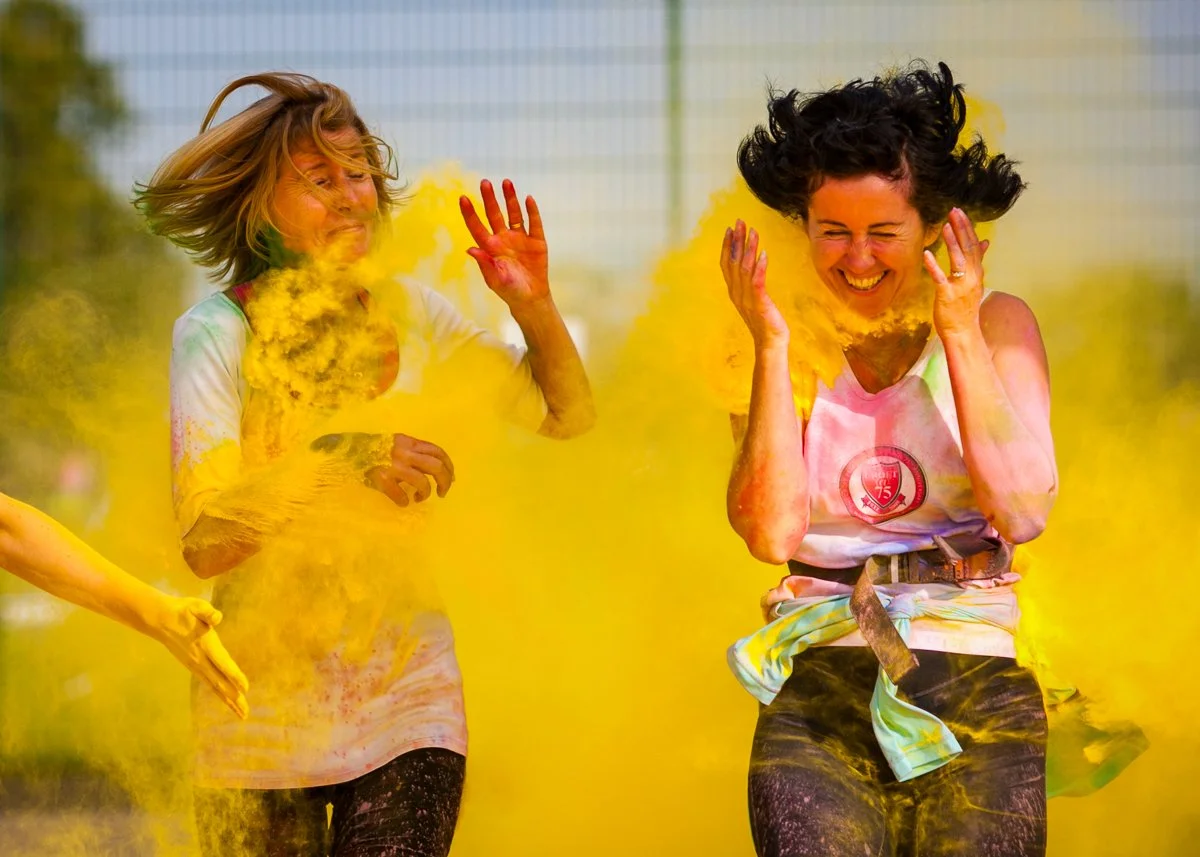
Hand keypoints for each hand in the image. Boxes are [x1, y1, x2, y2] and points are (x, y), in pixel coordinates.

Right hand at [152, 597, 248, 718]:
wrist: (160, 619)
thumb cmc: (182, 611)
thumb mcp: (196, 606)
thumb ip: (207, 612)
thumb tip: (216, 617)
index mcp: (205, 645)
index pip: (222, 663)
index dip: (234, 675)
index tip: (246, 688)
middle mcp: (200, 659)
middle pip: (220, 682)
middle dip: (234, 697)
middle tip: (246, 713)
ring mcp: (196, 665)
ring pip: (215, 686)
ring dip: (228, 700)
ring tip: (241, 713)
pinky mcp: (193, 667)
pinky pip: (209, 683)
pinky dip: (220, 693)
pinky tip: (227, 700)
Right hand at [364, 433, 454, 506]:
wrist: (350, 452)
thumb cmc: (375, 450)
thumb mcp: (397, 444)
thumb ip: (414, 452)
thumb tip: (433, 470)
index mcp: (410, 442)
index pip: (438, 452)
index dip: (448, 466)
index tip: (451, 478)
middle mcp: (405, 452)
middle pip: (436, 467)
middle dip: (445, 482)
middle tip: (443, 493)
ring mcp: (394, 466)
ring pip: (422, 482)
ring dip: (425, 493)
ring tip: (420, 497)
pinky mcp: (383, 479)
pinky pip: (400, 495)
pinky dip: (404, 501)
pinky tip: (403, 502)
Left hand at [459, 179, 548, 307]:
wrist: (531, 298)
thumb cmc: (509, 290)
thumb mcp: (495, 280)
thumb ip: (484, 264)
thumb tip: (470, 249)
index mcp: (490, 248)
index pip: (477, 226)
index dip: (470, 213)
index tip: (462, 198)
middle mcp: (503, 239)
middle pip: (494, 215)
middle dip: (489, 199)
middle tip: (484, 183)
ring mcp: (520, 238)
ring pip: (514, 214)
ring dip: (510, 198)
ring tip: (506, 182)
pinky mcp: (536, 241)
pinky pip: (534, 223)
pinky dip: (532, 211)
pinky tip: (528, 199)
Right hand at [721, 220, 788, 346]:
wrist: (770, 344)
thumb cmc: (764, 322)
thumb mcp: (753, 299)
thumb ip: (749, 283)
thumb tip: (752, 264)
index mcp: (734, 291)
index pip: (726, 264)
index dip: (727, 246)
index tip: (729, 229)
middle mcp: (737, 293)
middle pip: (733, 262)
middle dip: (736, 240)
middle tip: (739, 222)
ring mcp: (747, 299)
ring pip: (744, 268)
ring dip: (749, 249)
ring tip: (753, 232)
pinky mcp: (760, 304)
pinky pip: (758, 282)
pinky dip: (759, 267)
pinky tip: (764, 254)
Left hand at [924, 207, 990, 337]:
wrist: (963, 331)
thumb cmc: (965, 306)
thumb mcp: (974, 281)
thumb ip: (977, 261)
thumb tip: (985, 242)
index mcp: (977, 272)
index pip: (974, 245)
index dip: (968, 228)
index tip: (961, 213)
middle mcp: (971, 277)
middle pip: (968, 248)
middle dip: (962, 229)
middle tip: (954, 211)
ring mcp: (960, 286)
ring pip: (958, 260)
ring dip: (952, 242)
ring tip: (946, 225)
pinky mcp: (947, 295)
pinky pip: (940, 278)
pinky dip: (934, 266)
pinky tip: (927, 254)